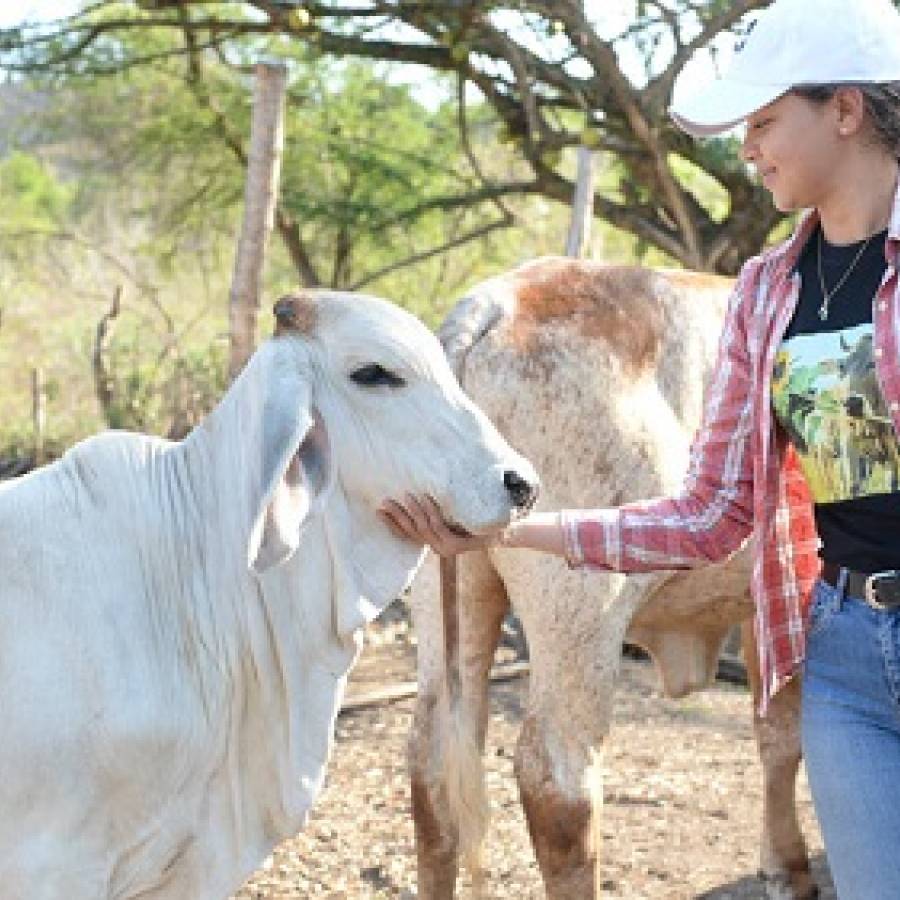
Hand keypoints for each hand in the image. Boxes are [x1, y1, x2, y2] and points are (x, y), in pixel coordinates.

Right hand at [377, 494, 494, 556]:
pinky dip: (431, 511)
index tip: (378, 510)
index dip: (391, 523)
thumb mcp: (455, 515)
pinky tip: (426, 497)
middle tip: (385, 500)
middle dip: (397, 515)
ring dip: (413, 511)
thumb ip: (438, 511)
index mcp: (434, 542)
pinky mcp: (458, 546)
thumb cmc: (478, 519)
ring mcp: (447, 548)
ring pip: (424, 528)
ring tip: (406, 495)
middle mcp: (438, 548)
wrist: (506, 529)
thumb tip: (419, 489)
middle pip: (411, 531)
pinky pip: (440, 526)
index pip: (406, 535)